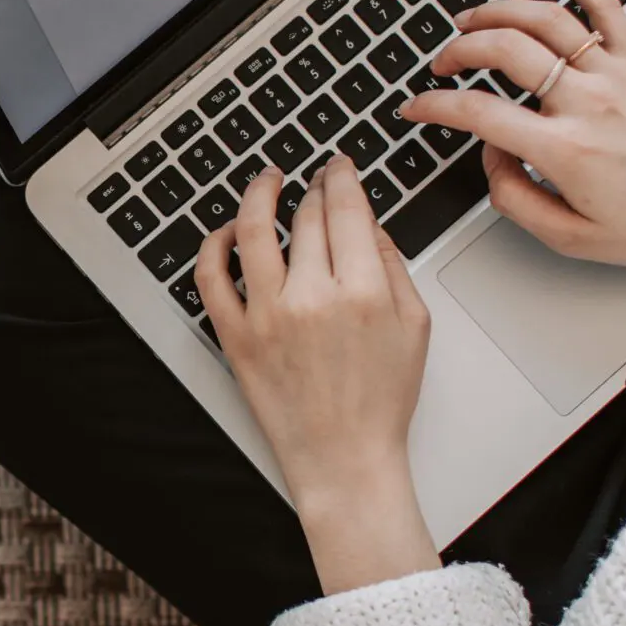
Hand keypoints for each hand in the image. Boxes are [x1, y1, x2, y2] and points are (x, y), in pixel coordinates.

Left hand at [196, 156, 439, 592]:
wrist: (344, 459)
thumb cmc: (381, 401)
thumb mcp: (414, 326)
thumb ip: (392, 265)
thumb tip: (368, 223)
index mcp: (363, 291)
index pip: (346, 209)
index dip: (341, 176)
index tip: (339, 166)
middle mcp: (313, 298)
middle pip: (306, 216)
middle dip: (312, 188)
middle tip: (314, 179)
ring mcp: (268, 316)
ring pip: (255, 231)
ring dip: (259, 195)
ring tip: (266, 181)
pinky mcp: (236, 337)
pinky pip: (212, 277)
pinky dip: (215, 245)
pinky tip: (229, 231)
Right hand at [400, 0, 625, 278]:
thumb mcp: (573, 238)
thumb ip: (516, 199)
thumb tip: (491, 157)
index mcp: (567, 150)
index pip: (479, 114)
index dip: (434, 106)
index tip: (416, 107)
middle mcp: (588, 102)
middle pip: (505, 52)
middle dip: (459, 51)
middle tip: (443, 65)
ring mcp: (615, 74)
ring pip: (546, 19)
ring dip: (499, 11)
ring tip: (471, 19)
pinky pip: (604, 5)